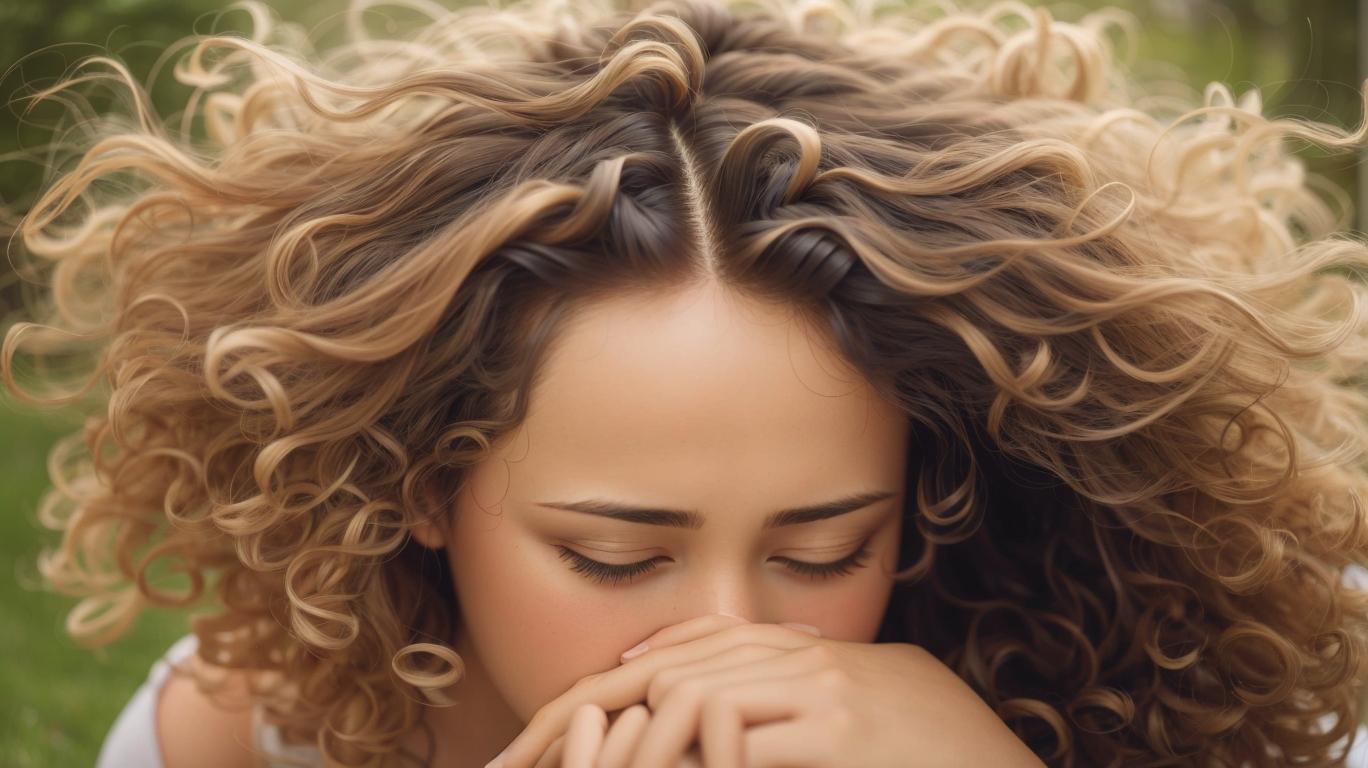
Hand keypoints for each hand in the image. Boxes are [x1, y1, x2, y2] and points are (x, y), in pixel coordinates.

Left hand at [490, 613, 1045, 767]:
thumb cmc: (942, 752)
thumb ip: (801, 706)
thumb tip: (737, 724)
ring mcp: (823, 692)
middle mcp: (807, 661)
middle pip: (678, 666)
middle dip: (604, 709)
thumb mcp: (866, 714)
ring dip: (637, 743)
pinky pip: (741, 742)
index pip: (696, 648)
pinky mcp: (841, 734)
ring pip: (696, 696)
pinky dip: (696, 762)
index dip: (630, 678)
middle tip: (542, 754)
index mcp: (809, 654)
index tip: (579, 715)